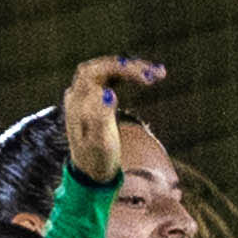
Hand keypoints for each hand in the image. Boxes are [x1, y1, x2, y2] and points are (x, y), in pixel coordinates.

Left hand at [63, 53, 164, 184]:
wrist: (91, 170)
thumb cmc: (97, 159)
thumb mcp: (100, 143)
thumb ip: (101, 117)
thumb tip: (108, 91)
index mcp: (77, 102)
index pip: (96, 73)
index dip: (119, 70)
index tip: (145, 80)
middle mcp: (78, 94)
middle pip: (102, 67)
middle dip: (128, 67)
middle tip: (155, 75)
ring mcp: (86, 94)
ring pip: (108, 69)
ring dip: (132, 69)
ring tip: (159, 74)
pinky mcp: (96, 96)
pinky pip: (112, 77)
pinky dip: (130, 74)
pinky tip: (150, 76)